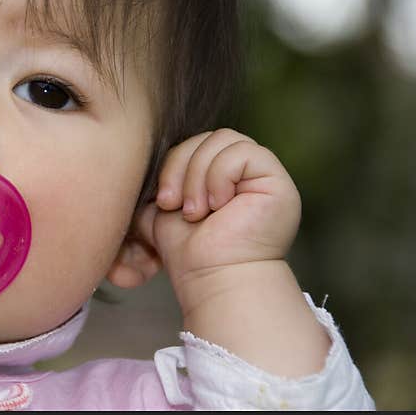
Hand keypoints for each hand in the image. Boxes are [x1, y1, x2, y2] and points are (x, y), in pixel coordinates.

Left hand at [133, 128, 301, 289]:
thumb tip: (138, 169)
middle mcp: (245, 172)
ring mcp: (263, 174)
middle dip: (182, 167)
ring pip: (223, 139)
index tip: (163, 202)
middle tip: (175, 206)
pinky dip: (219, 177)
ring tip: (196, 212)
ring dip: (199, 176)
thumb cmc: (190, 252)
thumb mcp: (162, 211)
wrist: (212, 277)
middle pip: (207, 136)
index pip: (195, 142)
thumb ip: (157, 185)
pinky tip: (218, 206)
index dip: (173, 163)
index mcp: (221, 174)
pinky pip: (242, 152)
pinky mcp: (277, 181)